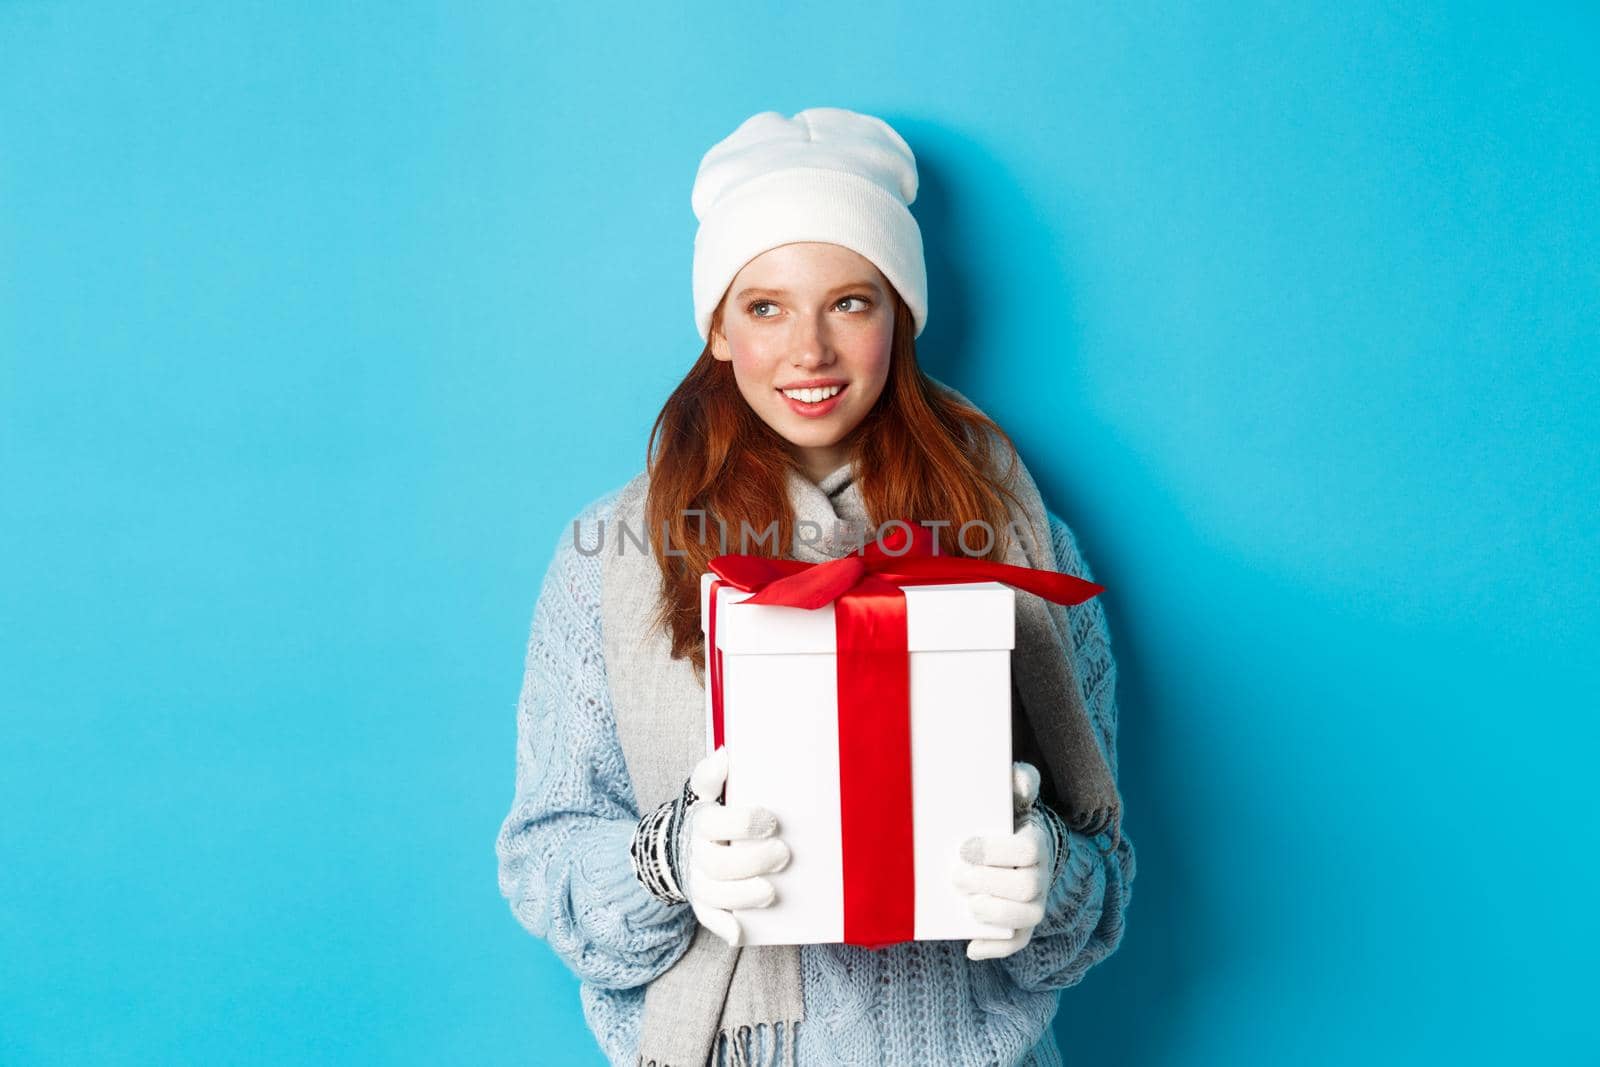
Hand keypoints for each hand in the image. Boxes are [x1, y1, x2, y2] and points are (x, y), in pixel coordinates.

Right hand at [629, 746, 789, 947]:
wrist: (680, 842)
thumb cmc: (711, 811)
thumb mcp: (707, 789)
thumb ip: (714, 774)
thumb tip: (725, 753)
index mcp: (701, 820)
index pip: (714, 822)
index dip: (742, 823)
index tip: (772, 820)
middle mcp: (696, 851)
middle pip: (718, 862)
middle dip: (752, 861)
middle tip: (784, 854)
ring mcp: (697, 879)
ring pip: (714, 892)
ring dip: (742, 895)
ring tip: (771, 892)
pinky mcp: (701, 902)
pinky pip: (708, 918)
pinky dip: (723, 927)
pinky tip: (739, 934)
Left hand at [953, 761, 1061, 960]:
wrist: (1014, 846)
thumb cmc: (1007, 818)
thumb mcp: (1012, 795)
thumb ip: (1018, 781)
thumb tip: (1020, 781)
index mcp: (1037, 843)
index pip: (1027, 851)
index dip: (997, 852)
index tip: (965, 847)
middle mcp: (1041, 876)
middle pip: (1026, 887)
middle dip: (989, 883)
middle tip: (956, 875)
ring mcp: (1034, 904)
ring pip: (1026, 918)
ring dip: (996, 915)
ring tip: (968, 905)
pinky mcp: (1022, 925)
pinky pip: (1017, 943)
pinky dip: (995, 949)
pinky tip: (971, 947)